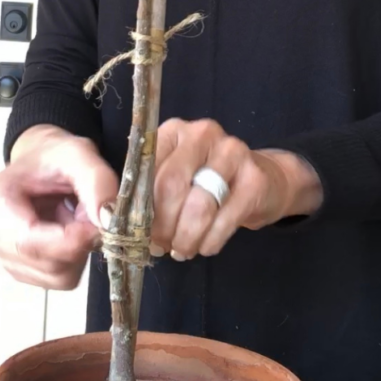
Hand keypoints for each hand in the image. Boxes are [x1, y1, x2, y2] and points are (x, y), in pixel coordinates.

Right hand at [0, 124, 118, 289]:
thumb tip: (107, 221)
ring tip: (77, 219)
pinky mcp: (21, 269)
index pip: (29, 241)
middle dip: (79, 244)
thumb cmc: (55, 156)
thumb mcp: (79, 154)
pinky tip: (69, 232)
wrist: (42, 164)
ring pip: (56, 276)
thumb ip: (97, 182)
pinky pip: (58, 279)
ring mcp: (3, 256)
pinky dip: (75, 259)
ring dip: (80, 252)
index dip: (70, 241)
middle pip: (45, 263)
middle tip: (90, 214)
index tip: (98, 226)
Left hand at [151, 118, 322, 260]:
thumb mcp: (174, 176)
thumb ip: (147, 191)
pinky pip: (225, 220)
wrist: (264, 179)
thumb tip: (115, 221)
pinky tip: (205, 246)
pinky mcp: (255, 178)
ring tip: (182, 250)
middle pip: (170, 186)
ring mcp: (232, 152)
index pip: (145, 169)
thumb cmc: (206, 181)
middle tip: (161, 246)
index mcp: (174, 130)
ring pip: (198, 206)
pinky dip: (210, 241)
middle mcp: (202, 134)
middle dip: (162, 226)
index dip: (138, 207)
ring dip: (185, 238)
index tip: (137, 232)